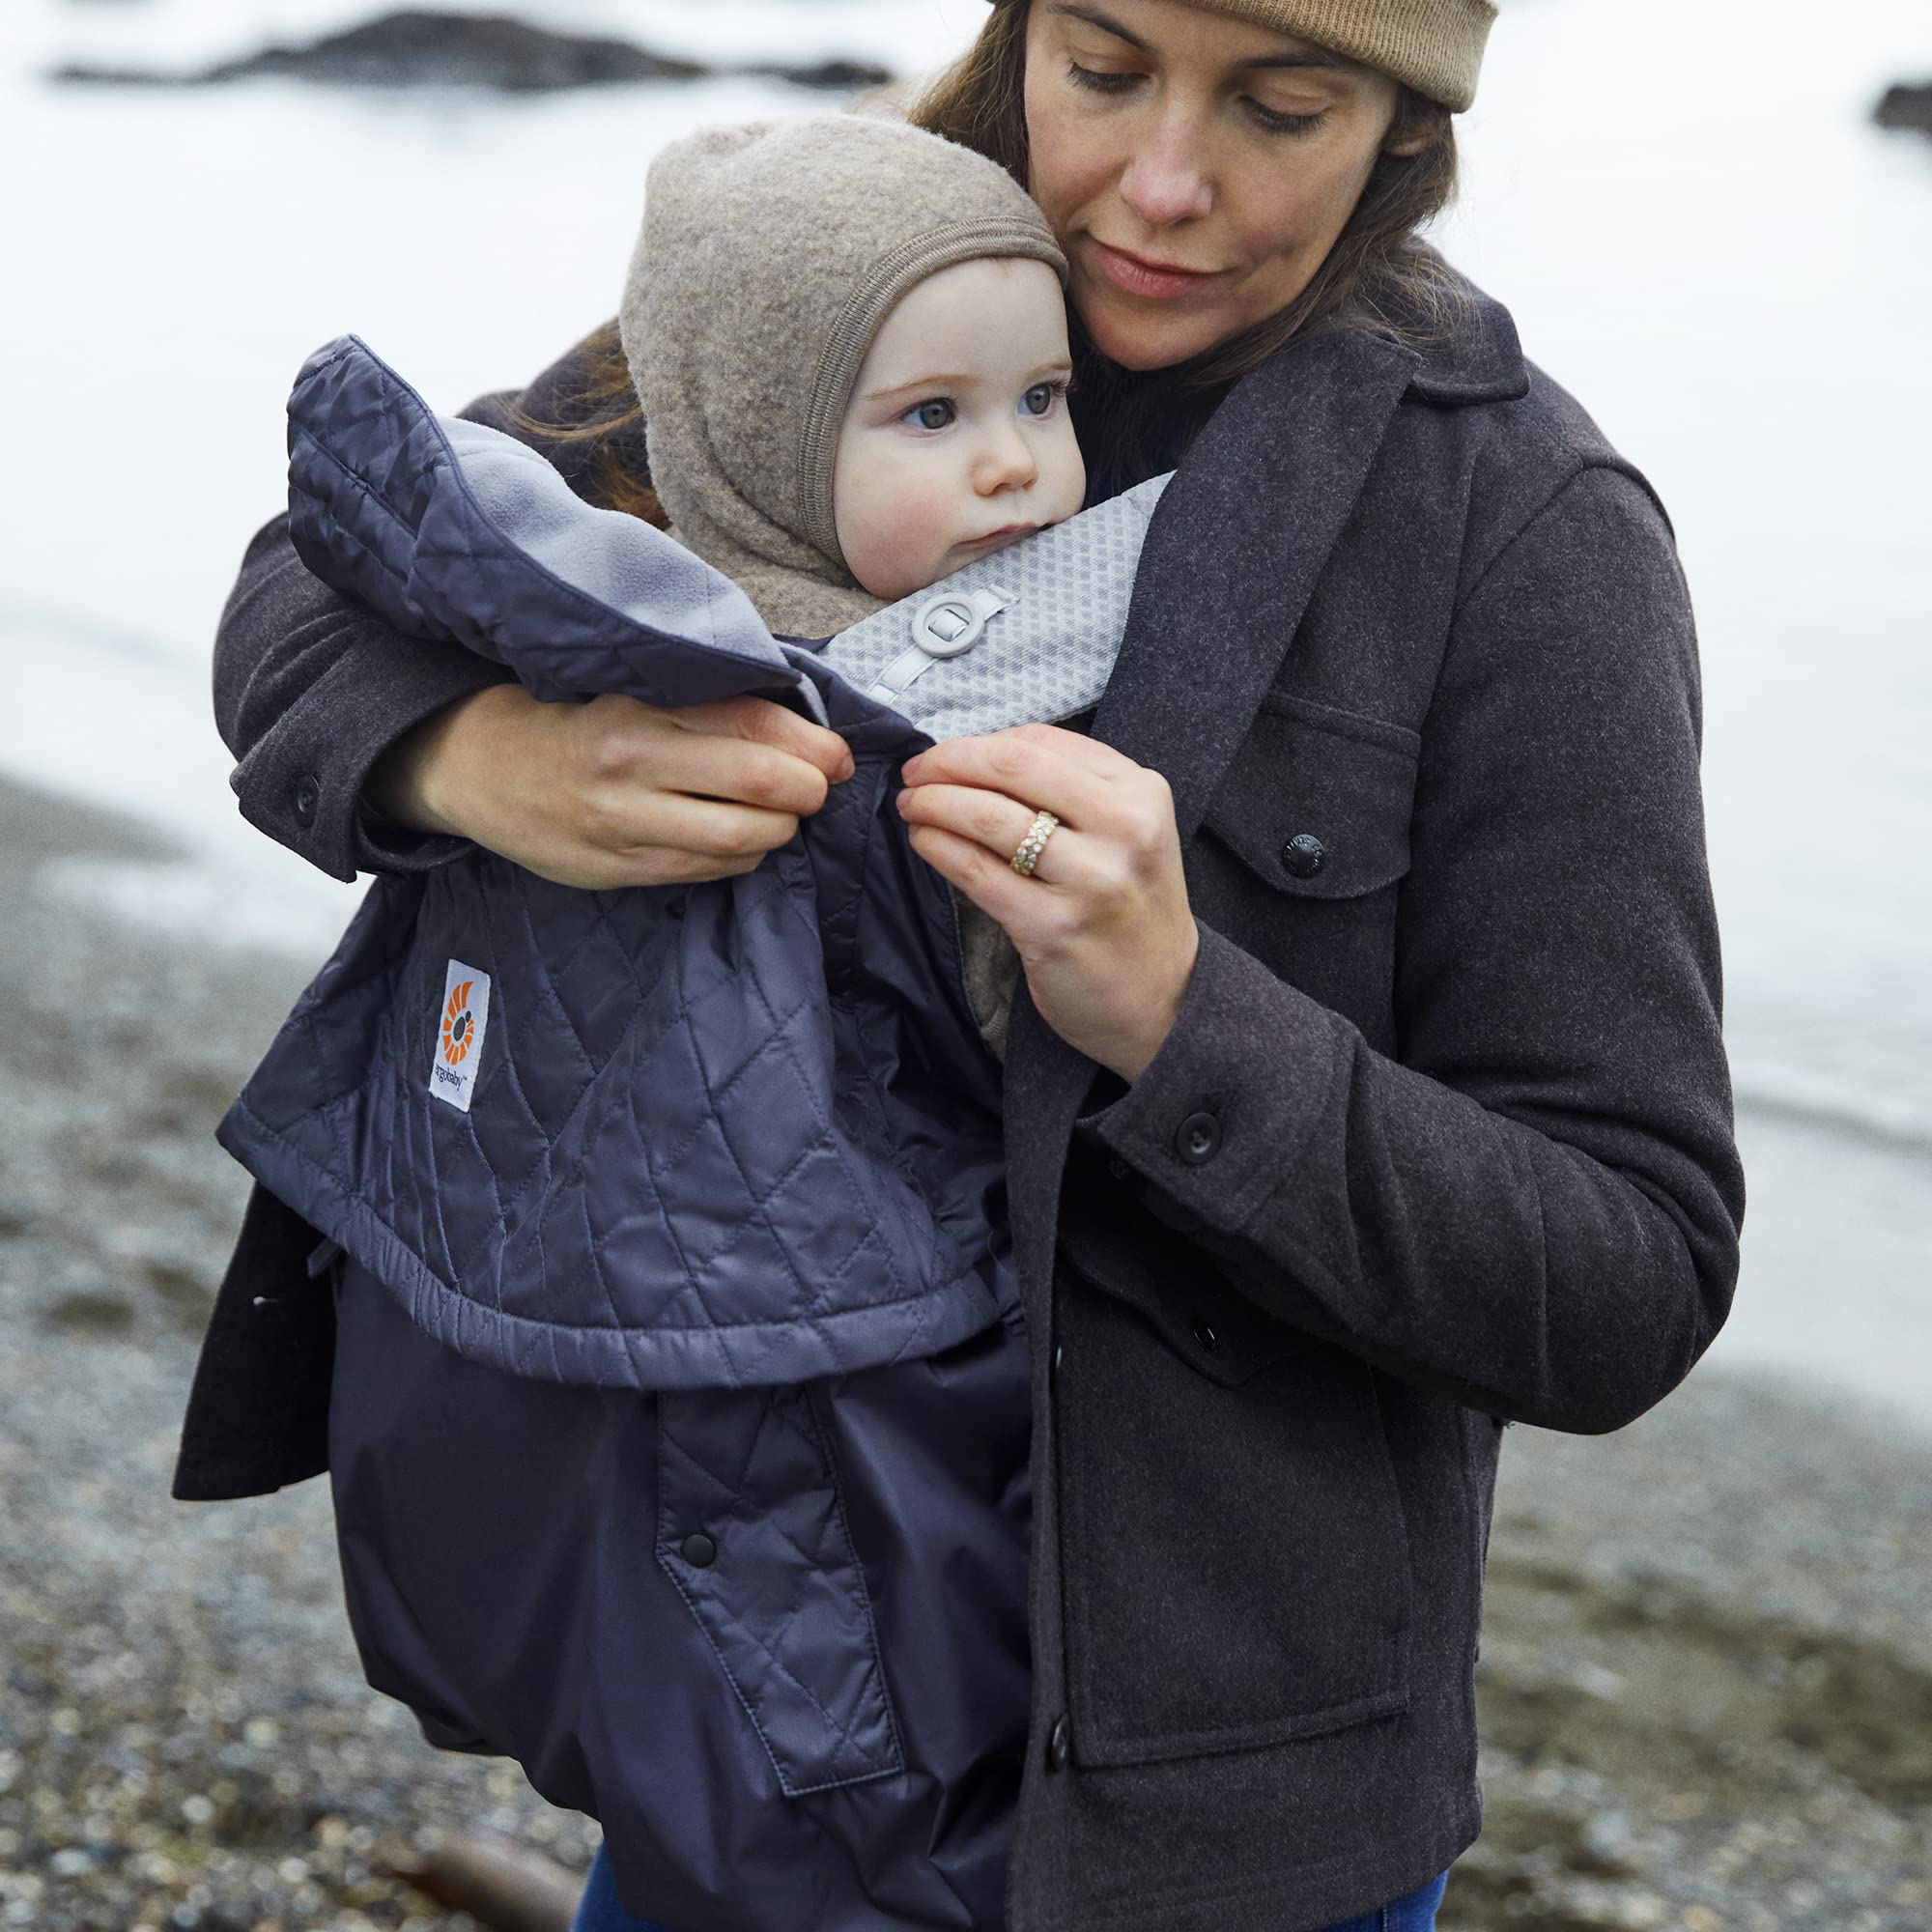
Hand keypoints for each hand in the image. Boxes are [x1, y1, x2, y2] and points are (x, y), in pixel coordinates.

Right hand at [367, 684, 853, 888]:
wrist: (478, 766)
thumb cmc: (571, 717)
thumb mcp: (631, 688)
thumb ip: (707, 701)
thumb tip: (803, 726)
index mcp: (641, 706)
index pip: (753, 723)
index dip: (813, 743)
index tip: (837, 754)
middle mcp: (633, 764)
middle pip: (760, 782)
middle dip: (808, 789)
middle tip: (816, 788)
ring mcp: (624, 823)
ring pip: (741, 837)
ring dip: (780, 830)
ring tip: (780, 816)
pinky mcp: (618, 867)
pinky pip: (708, 870)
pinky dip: (743, 858)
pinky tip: (741, 841)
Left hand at [897, 723, 1198, 1081]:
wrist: (1161, 1000)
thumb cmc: (1129, 907)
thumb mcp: (1127, 832)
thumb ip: (1070, 788)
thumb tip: (979, 756)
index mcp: (1141, 792)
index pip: (1041, 743)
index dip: (979, 743)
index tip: (947, 755)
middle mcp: (1124, 828)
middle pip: (1012, 767)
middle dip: (948, 762)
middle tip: (915, 772)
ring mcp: (1091, 880)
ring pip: (989, 817)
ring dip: (934, 803)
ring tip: (912, 805)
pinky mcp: (1053, 927)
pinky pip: (977, 872)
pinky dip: (939, 847)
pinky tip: (924, 841)